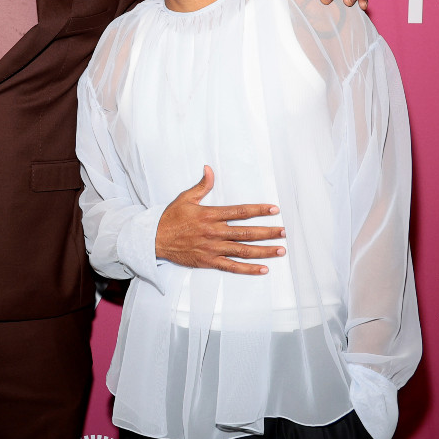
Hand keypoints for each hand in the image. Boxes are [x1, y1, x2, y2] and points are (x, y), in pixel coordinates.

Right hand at [154, 166, 285, 274]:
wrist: (155, 239)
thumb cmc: (170, 218)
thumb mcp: (185, 198)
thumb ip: (202, 185)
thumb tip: (209, 169)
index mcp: (210, 215)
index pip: (240, 212)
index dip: (259, 210)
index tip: (274, 209)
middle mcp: (214, 232)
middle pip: (246, 232)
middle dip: (268, 232)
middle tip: (284, 232)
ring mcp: (212, 248)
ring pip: (243, 250)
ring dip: (263, 250)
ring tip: (280, 249)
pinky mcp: (209, 262)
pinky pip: (232, 267)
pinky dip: (248, 269)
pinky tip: (263, 269)